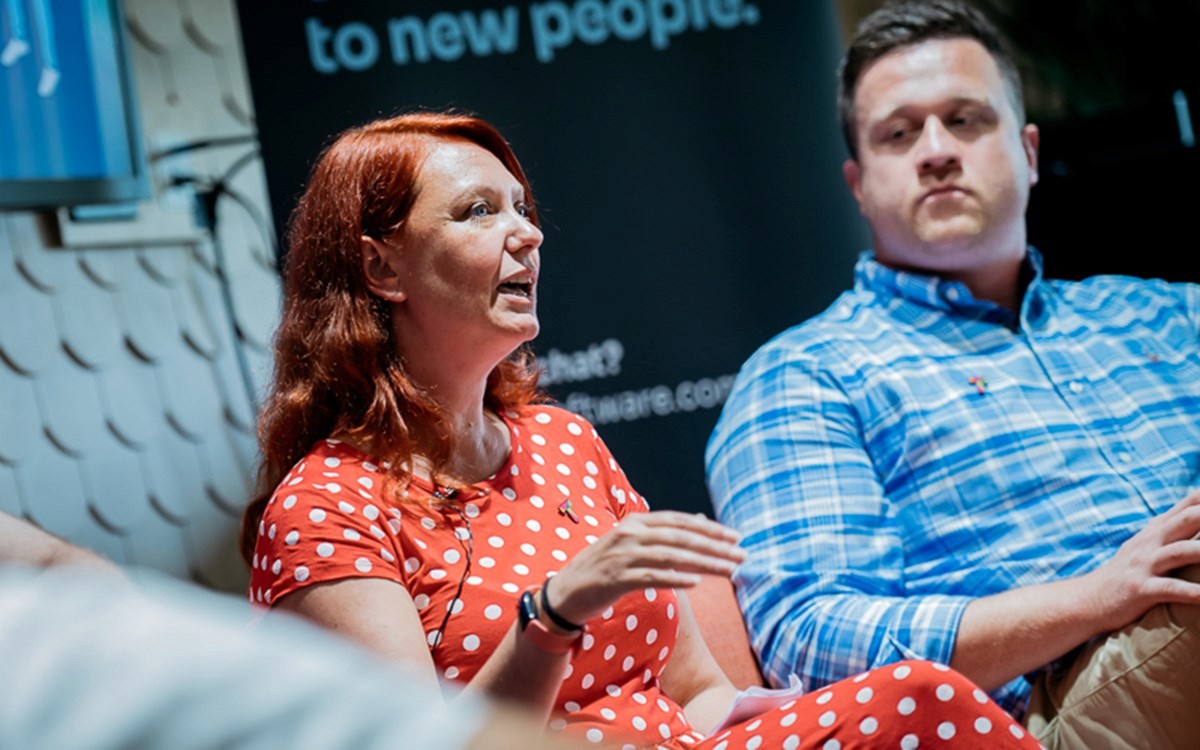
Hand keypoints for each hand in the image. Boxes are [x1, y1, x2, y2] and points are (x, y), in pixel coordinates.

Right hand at [544, 511, 745, 625]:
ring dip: (703, 563)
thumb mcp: (633, 545)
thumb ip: (665, 535)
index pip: (679, 521)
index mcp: (636, 522)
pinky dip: (674, 578)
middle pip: (680, 537)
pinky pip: (650, 577)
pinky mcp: (615, 578)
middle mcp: (630, 533)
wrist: (565, 592)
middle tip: (741, 555)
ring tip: (728, 570)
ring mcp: (621, 555)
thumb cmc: (604, 568)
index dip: (709, 528)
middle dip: (714, 546)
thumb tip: (700, 521)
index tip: (735, 537)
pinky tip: (695, 582)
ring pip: (671, 556)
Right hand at [1081, 489, 1199, 632]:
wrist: (1090, 598)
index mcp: (1157, 529)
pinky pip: (1169, 589)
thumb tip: (1196, 511)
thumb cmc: (1127, 572)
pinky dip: (1191, 592)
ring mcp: (1144, 563)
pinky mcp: (1140, 589)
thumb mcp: (1147, 543)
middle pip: (1188, 519)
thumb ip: (1172, 527)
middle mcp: (1151, 541)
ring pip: (1181, 552)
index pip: (1189, 504)